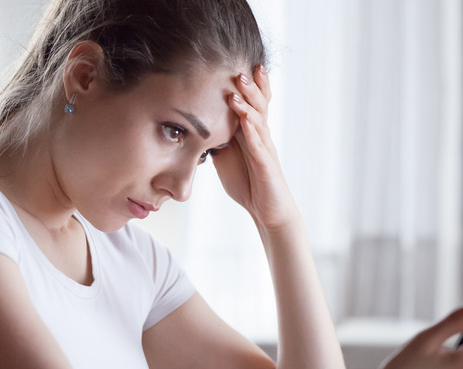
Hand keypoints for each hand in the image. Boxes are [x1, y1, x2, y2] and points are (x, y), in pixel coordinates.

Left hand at [212, 66, 299, 230]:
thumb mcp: (226, 157)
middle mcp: (261, 137)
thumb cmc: (248, 183)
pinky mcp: (266, 166)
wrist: (267, 211)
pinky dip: (252, 132)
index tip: (237, 64)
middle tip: (239, 68)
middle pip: (258, 105)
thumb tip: (195, 126)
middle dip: (250, 86)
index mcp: (251, 133)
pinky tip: (245, 122)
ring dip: (248, 104)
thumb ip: (216, 140)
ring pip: (259, 121)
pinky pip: (260, 146)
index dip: (247, 86)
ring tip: (238, 89)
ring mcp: (265, 150)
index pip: (251, 103)